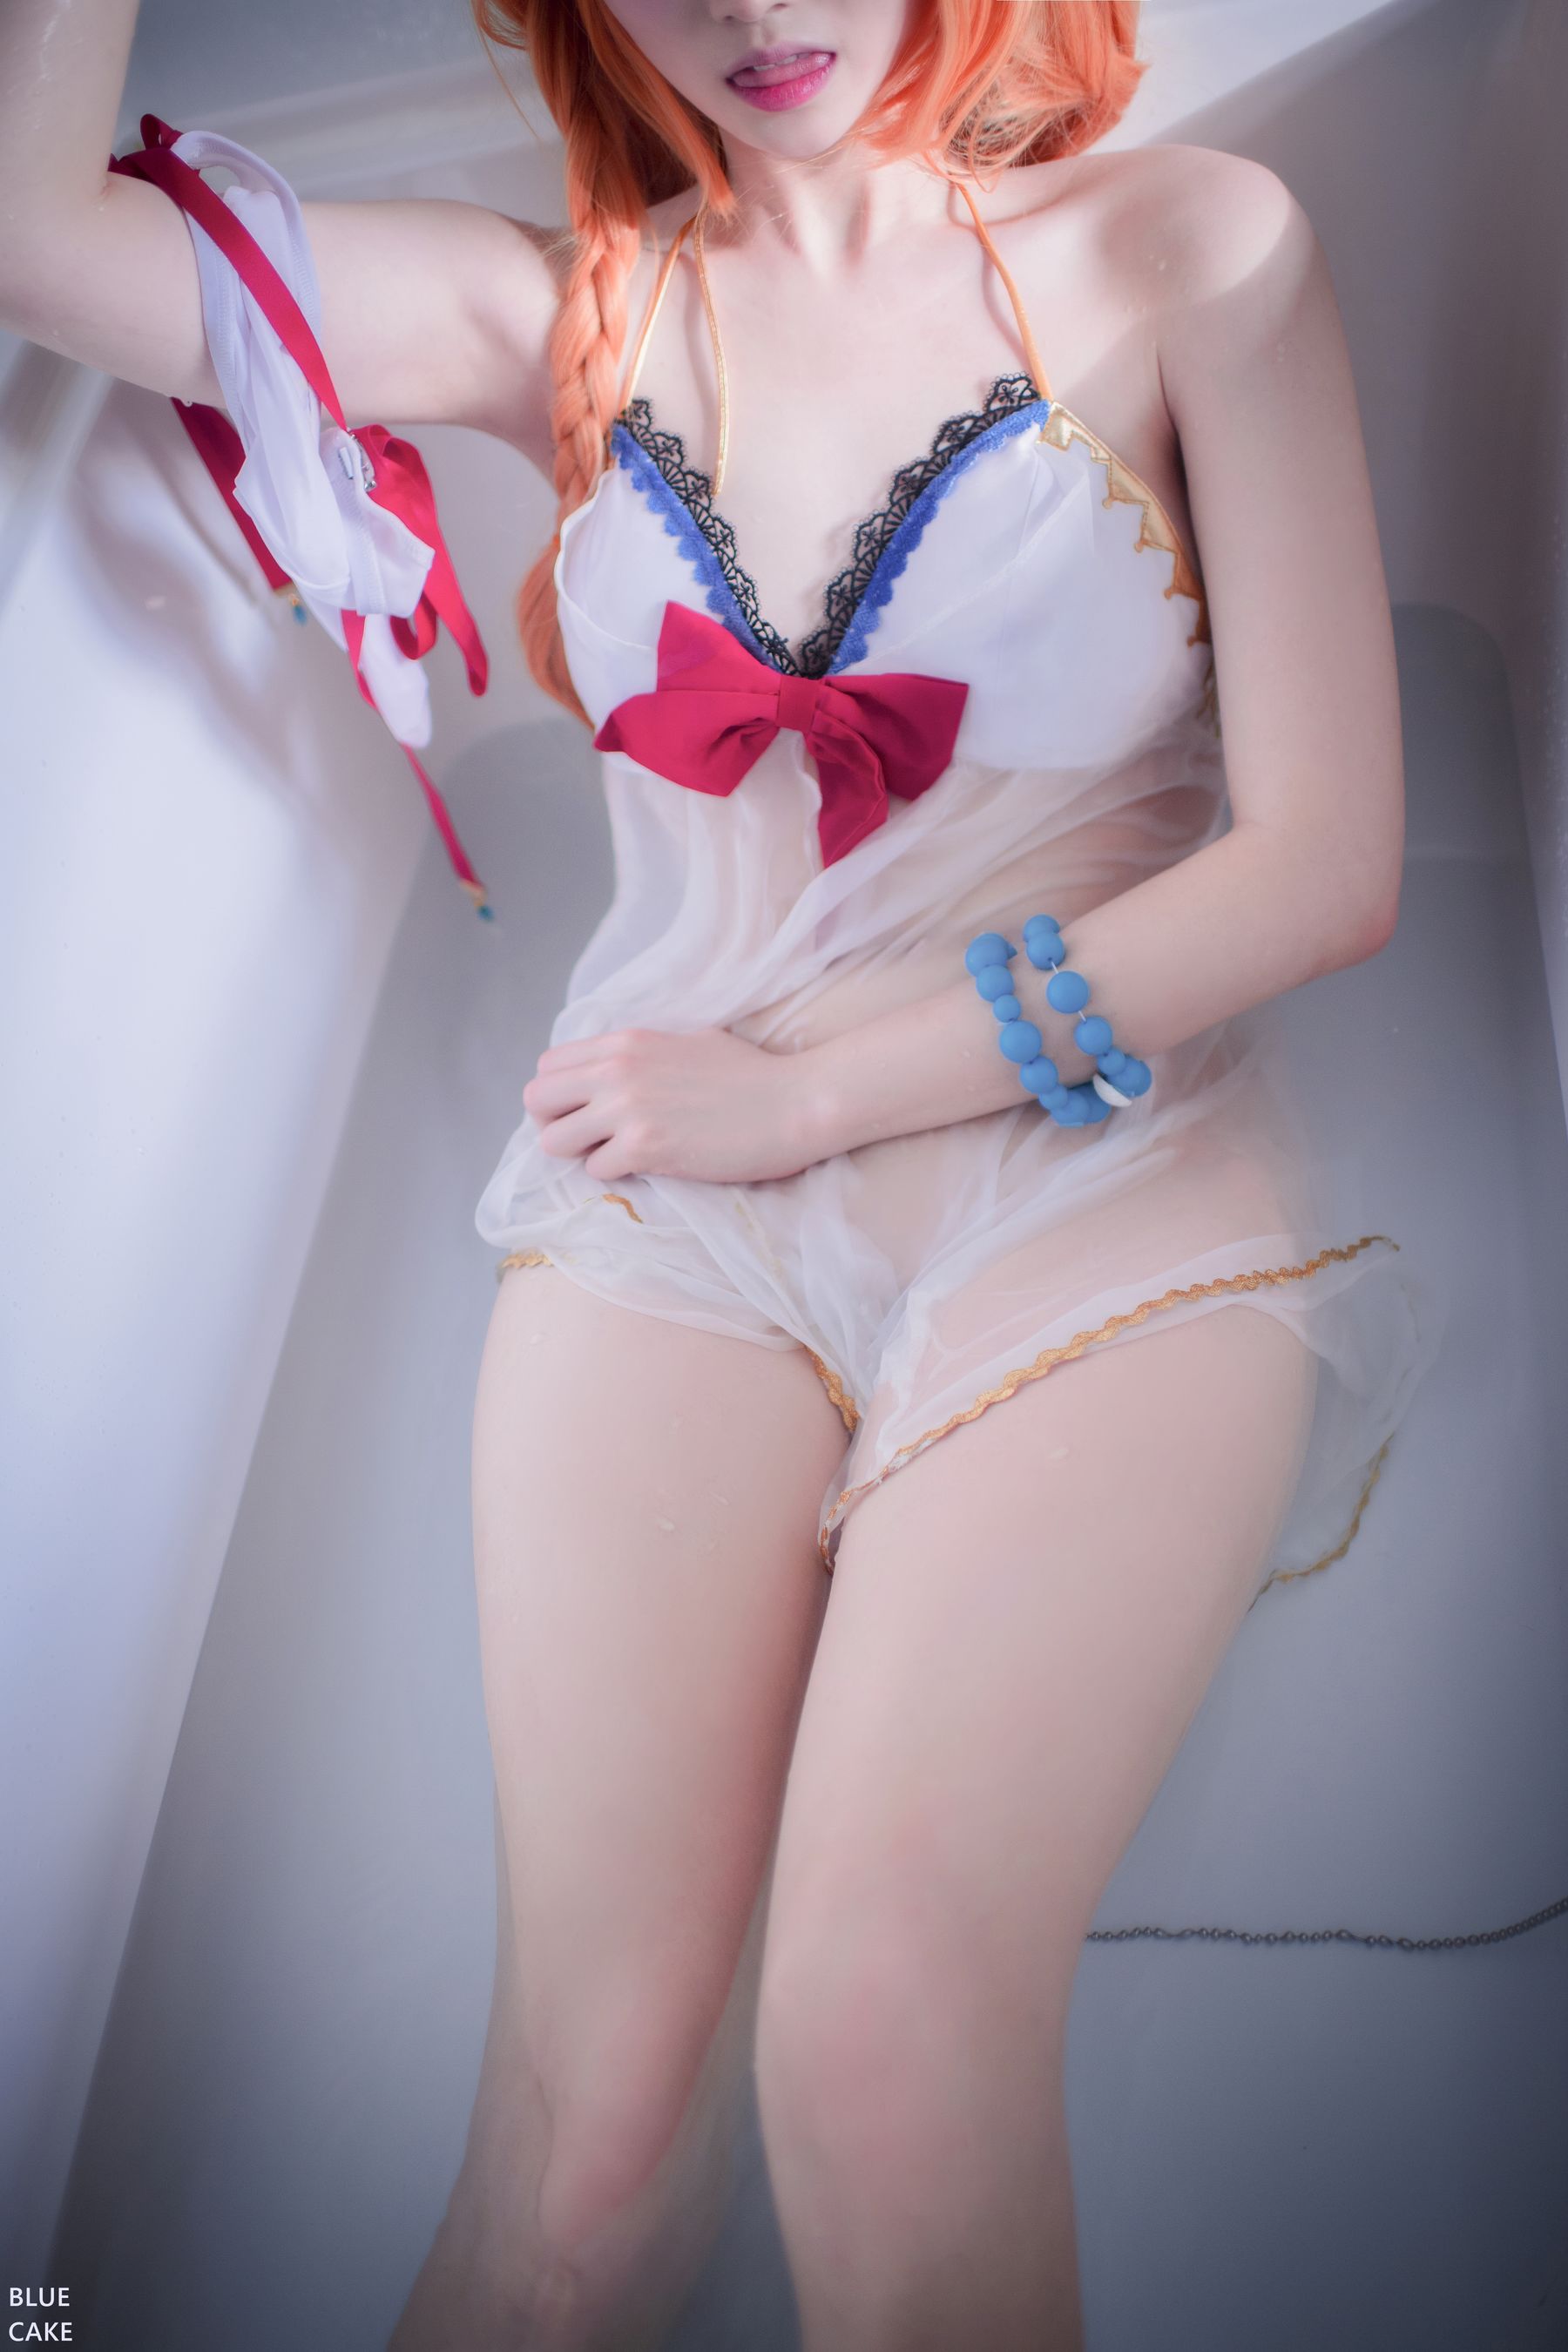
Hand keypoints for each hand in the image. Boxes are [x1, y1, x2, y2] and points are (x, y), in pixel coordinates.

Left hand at [523, 1025, 826, 1183]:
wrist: (793, 1103)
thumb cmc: (751, 1073)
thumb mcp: (688, 1041)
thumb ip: (642, 1054)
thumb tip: (615, 1070)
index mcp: (625, 1040)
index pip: (549, 1065)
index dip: (558, 1095)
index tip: (583, 1112)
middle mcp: (617, 1069)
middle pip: (537, 1100)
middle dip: (555, 1124)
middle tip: (588, 1140)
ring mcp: (629, 1108)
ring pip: (554, 1142)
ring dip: (580, 1155)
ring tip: (616, 1155)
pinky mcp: (645, 1147)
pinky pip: (595, 1170)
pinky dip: (615, 1174)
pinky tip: (647, 1166)